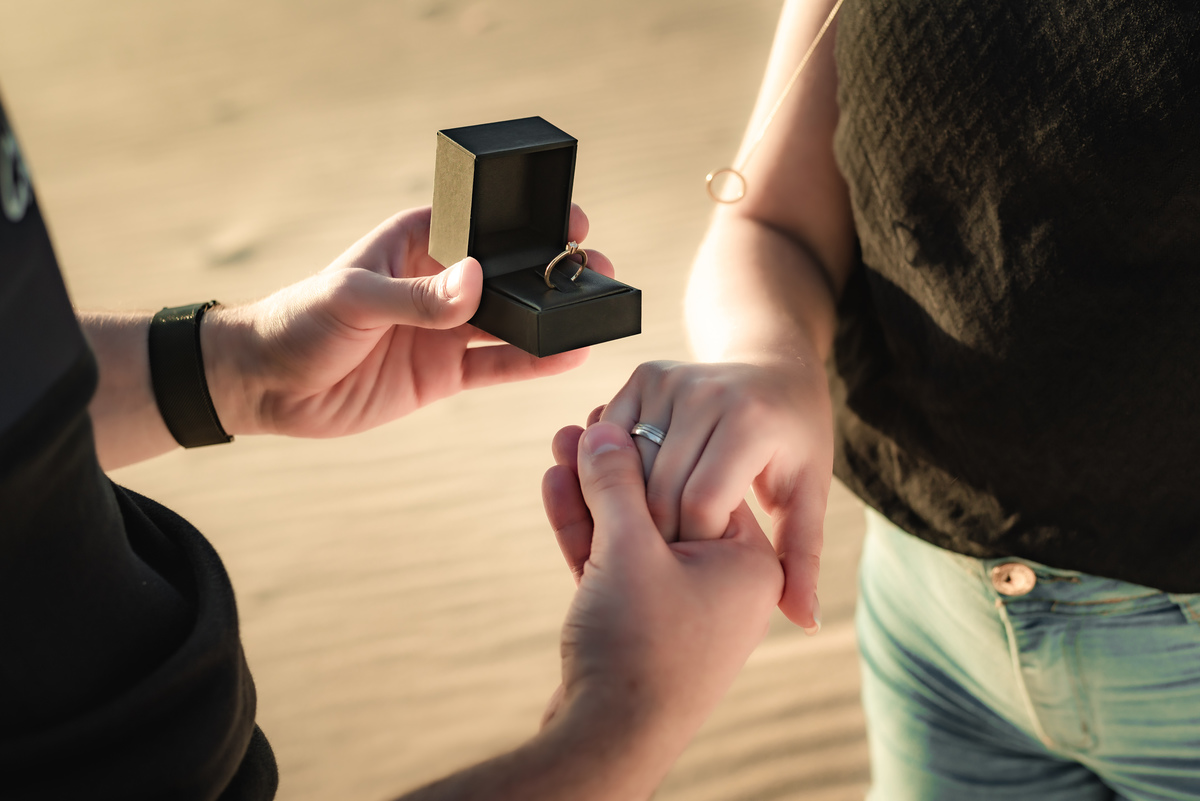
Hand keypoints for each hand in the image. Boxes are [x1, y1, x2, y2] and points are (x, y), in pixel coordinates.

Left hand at [203, 205, 612, 437]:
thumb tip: (475, 283)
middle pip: (506, 274)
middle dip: (549, 273)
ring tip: (594, 313)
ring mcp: (444, 329)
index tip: (570, 223)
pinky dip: (532, 362)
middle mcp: (439, 283)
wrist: (267, 387)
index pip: (481, 226)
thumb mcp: (353, 298)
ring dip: (549, 318)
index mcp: (417, 243)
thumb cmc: (298, 321)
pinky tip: (567, 356)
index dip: (525, 223)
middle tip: (594, 271)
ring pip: (510, 320)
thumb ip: (414, 295)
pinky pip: (498, 365)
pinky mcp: (444, 372)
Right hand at [539, 422, 782, 789]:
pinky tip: (556, 483)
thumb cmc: (638, 647)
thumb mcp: (629, 551)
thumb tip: (605, 430)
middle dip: (614, 468)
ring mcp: (679, 606)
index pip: (700, 481)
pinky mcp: (640, 624)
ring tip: (561, 444)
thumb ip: (618, 485)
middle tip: (582, 424)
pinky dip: (585, 530)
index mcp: (746, 562)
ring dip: (592, 493)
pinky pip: (615, 564)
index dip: (649, 448)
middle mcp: (722, 582)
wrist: (608, 744)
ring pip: (632, 533)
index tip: (613, 415)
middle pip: (663, 503)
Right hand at [591, 359, 832, 631]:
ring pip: (627, 461)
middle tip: (656, 560)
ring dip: (623, 500)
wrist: (776, 370)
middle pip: (657, 484)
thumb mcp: (804, 502)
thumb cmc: (793, 446)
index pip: (699, 502)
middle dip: (653, 531)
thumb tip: (806, 621)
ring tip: (634, 533)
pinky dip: (610, 466)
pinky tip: (623, 494)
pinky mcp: (647, 372)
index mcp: (753, 426)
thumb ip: (798, 560)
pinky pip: (612, 433)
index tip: (693, 565)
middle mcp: (712, 393)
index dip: (690, 543)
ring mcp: (676, 377)